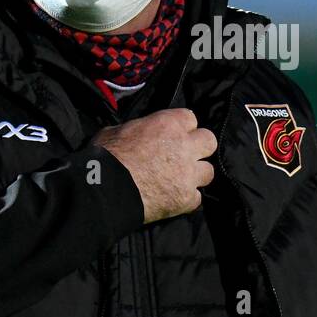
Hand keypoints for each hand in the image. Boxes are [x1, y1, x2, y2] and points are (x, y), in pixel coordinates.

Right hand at [93, 108, 216, 223]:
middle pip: (209, 142)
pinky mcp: (186, 199)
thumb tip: (137, 133)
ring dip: (196, 175)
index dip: (182, 127)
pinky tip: (173, 198)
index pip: (190, 118)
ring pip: (208, 172)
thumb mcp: (117, 130)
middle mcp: (185, 147)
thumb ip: (138, 129)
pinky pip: (196, 198)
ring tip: (180, 180)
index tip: (173, 134)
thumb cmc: (107, 156)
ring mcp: (189, 174)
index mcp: (169, 124)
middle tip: (184, 155)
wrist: (107, 190)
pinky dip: (186, 199)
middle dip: (199, 148)